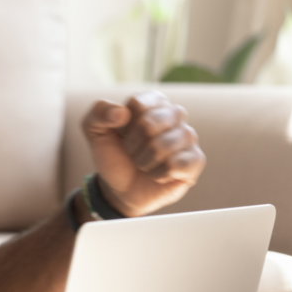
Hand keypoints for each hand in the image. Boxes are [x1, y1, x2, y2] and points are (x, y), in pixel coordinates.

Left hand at [82, 91, 205, 216]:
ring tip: (142, 164)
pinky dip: (159, 174)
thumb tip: (121, 113)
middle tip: (130, 152)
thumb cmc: (114, 156)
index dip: (123, 125)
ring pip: (165, 144)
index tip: (121, 134)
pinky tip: (157, 174)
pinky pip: (178, 164)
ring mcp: (188, 137)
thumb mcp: (95, 132)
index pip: (139, 103)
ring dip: (144, 160)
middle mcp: (174, 115)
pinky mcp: (195, 160)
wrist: (121, 189)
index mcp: (153, 102)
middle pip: (151, 122)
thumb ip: (98, 113)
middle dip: (132, 144)